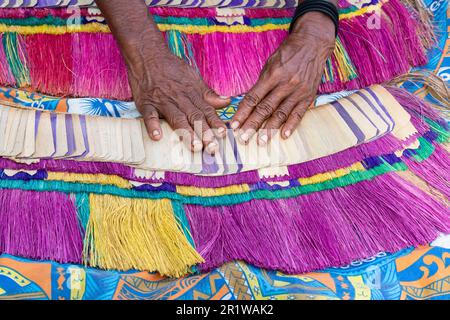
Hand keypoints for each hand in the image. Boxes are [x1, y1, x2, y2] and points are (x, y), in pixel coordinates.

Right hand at [127, 46, 229, 153]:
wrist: (148, 54)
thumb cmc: (172, 67)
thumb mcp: (193, 77)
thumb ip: (209, 93)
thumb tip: (226, 102)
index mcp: (192, 94)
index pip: (207, 111)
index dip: (216, 123)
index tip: (224, 135)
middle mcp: (180, 99)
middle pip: (195, 117)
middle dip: (205, 133)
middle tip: (213, 148)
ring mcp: (163, 101)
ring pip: (177, 118)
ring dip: (186, 133)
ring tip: (195, 146)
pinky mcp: (146, 103)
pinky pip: (150, 115)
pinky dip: (153, 126)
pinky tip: (157, 137)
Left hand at [230, 12, 335, 144]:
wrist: (313, 44)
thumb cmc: (287, 53)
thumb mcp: (270, 63)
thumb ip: (261, 84)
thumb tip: (248, 103)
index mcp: (272, 74)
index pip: (253, 98)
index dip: (242, 112)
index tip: (234, 125)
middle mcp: (285, 84)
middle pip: (265, 108)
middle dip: (252, 125)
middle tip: (243, 138)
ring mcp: (298, 91)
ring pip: (281, 114)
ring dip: (269, 130)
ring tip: (260, 142)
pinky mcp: (309, 96)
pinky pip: (299, 113)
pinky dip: (291, 125)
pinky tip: (284, 136)